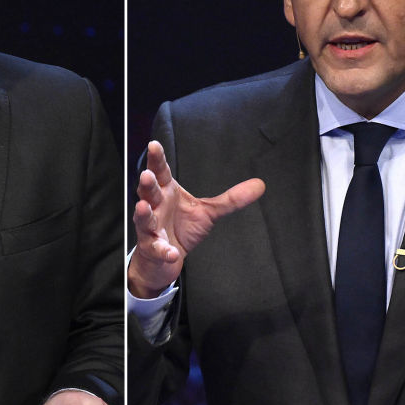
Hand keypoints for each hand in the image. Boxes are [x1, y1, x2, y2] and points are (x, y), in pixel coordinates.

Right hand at [129, 140, 265, 297]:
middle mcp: (155, 207)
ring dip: (143, 213)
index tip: (154, 145)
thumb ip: (231, 199)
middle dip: (147, 183)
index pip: (161, 172)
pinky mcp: (152, 249)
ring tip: (143, 207)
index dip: (157, 159)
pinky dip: (163, 251)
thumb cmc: (181, 229)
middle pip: (148, 192)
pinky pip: (157, 249)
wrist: (165, 259)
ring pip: (144, 219)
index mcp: (167, 192)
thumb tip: (260, 185)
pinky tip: (171, 252)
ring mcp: (150, 228)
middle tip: (147, 174)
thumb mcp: (209, 211)